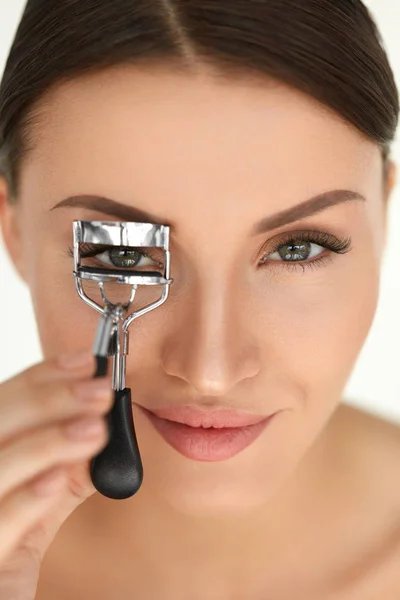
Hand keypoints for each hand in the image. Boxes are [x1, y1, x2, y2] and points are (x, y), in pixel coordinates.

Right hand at [0, 351, 112, 599]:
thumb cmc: (9, 558)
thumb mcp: (36, 507)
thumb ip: (65, 471)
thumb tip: (103, 427)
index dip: (39, 380)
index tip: (84, 362)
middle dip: (46, 401)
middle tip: (99, 389)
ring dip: (45, 443)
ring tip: (94, 428)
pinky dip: (25, 500)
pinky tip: (55, 479)